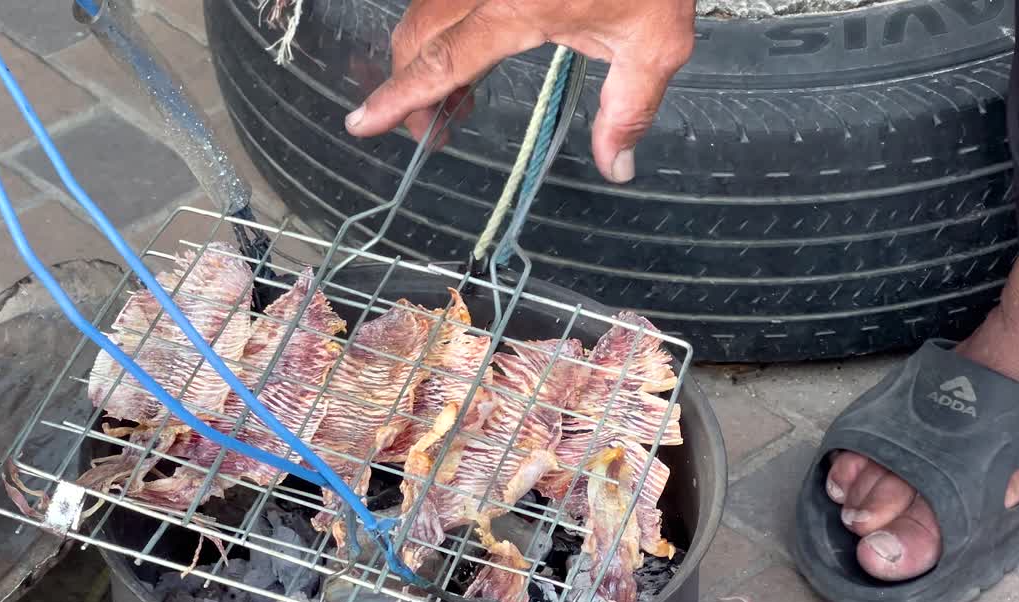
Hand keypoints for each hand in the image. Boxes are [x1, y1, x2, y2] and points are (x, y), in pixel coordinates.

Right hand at [343, 0, 695, 183]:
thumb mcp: (655, 43)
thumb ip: (629, 110)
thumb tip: (617, 169)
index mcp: (518, 7)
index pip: (443, 62)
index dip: (400, 96)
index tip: (362, 122)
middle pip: (418, 35)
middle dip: (411, 86)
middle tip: (435, 130)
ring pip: (425, 10)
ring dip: (427, 58)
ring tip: (460, 99)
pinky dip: (443, 27)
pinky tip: (468, 51)